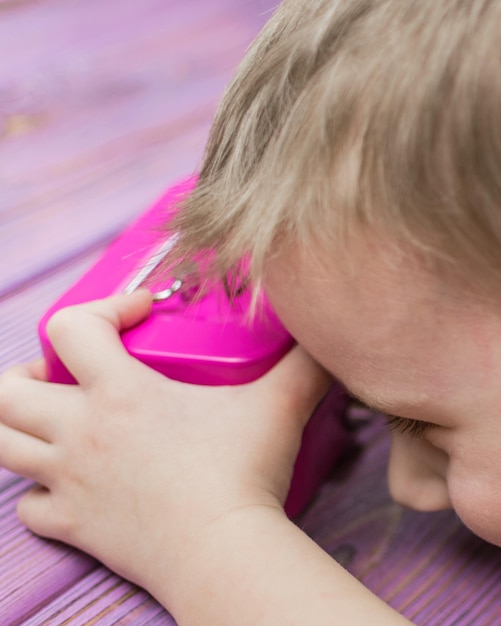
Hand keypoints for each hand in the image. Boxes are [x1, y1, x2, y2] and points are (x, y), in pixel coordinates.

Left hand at [0, 291, 330, 591]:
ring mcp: (70, 481)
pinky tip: (74, 486)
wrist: (224, 554)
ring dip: (20, 427)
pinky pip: (30, 507)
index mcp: (119, 393)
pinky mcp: (75, 525)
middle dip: (27, 373)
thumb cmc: (244, 475)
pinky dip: (40, 493)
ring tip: (57, 423)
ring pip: (2, 444)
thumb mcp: (278, 405)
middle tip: (66, 375)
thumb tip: (324, 338)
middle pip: (7, 390)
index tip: (140, 316)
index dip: (101, 308)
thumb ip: (303, 363)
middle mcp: (81, 432)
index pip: (71, 326)